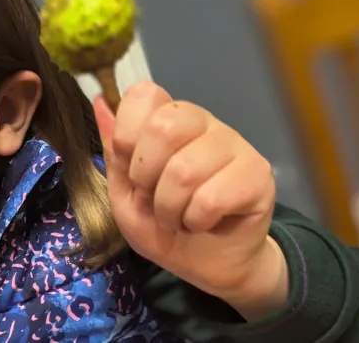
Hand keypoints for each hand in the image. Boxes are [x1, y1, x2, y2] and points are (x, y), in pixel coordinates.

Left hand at [94, 81, 287, 318]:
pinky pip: (213, 197)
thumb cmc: (161, 223)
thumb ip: (114, 150)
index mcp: (168, 117)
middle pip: (164, 127)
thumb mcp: (124, 192)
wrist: (205, 263)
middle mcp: (203, 122)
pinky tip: (202, 222)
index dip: (127, 135)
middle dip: (145, 175)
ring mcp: (235, 144)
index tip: (129, 169)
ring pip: (185, 169)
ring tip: (176, 217)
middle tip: (152, 197)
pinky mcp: (259, 175)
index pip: (144, 96)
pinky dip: (196, 220)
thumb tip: (99, 101)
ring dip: (169, 207)